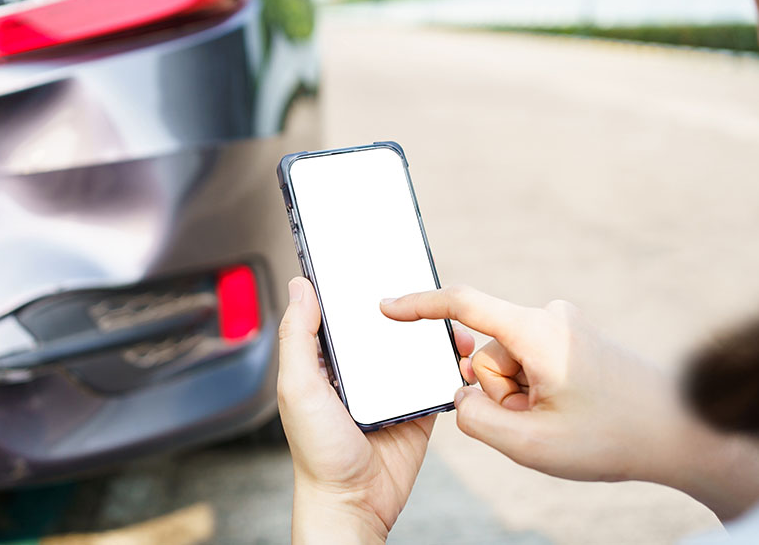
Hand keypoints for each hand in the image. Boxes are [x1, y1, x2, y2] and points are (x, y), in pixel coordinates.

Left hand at [278, 277, 475, 542]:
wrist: (355, 502)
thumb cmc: (318, 451)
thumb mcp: (298, 388)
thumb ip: (298, 337)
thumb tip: (301, 285)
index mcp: (329, 359)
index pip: (345, 312)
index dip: (358, 286)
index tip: (375, 255)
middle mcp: (362, 368)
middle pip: (387, 323)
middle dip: (407, 303)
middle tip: (425, 279)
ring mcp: (392, 385)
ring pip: (417, 345)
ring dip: (434, 330)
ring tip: (450, 316)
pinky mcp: (419, 404)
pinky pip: (439, 376)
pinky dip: (452, 363)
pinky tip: (460, 351)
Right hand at [381, 285, 758, 518]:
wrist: (682, 431)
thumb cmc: (612, 436)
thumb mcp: (530, 444)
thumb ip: (475, 418)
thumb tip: (462, 396)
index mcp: (536, 331)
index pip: (463, 305)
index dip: (419, 306)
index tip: (386, 307)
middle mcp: (548, 318)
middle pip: (485, 354)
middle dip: (499, 393)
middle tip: (539, 423)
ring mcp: (562, 326)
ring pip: (507, 364)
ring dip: (519, 397)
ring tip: (561, 421)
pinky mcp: (571, 338)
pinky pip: (528, 363)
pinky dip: (534, 391)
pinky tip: (568, 411)